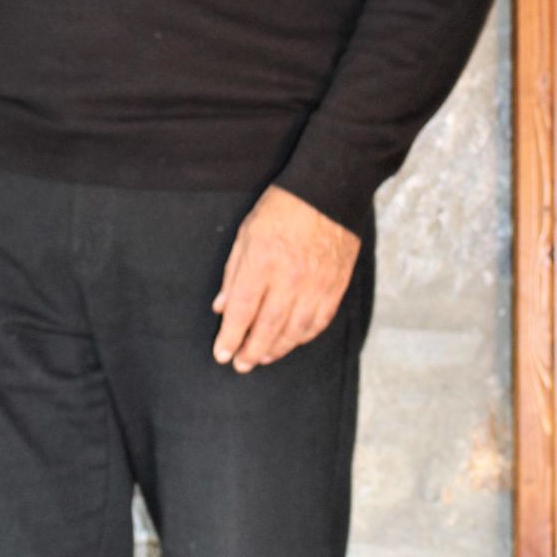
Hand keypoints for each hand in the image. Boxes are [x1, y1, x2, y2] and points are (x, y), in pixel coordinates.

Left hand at [212, 185, 359, 372]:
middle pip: (267, 327)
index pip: (241, 310)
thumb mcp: (247, 234)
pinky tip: (291, 341)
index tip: (221, 354)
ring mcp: (315, 285)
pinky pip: (318, 321)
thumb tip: (221, 307)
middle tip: (241, 364)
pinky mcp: (335, 286)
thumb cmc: (283, 209)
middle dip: (250, 350)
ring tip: (262, 357)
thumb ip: (233, 273)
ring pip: (294, 330)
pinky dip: (302, 336)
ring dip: (276, 348)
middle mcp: (289, 278)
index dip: (230, 336)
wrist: (329, 192)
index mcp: (262, 262)